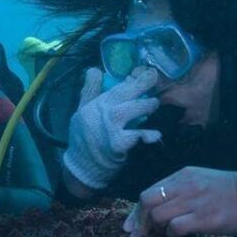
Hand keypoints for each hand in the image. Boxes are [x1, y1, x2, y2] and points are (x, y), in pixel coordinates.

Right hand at [62, 68, 161, 191]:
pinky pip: (138, 135)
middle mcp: (104, 111)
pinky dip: (147, 134)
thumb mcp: (81, 111)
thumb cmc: (83, 138)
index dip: (135, 77)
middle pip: (126, 91)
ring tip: (154, 104)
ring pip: (134, 109)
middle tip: (155, 79)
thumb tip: (94, 69)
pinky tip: (155, 135)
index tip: (148, 71)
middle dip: (143, 83)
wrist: (82, 167)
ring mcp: (112, 127)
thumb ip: (89, 90)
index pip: (116, 85)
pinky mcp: (119, 143)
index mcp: (96, 103)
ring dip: (148, 105)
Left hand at [123, 166, 236, 236]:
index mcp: (182, 175)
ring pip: (158, 216)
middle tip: (142, 235)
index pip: (148, 191)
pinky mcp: (205, 218)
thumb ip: (178, 190)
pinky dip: (172, 235)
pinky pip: (175, 228)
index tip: (130, 226)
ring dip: (158, 229)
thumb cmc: (228, 192)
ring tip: (169, 233)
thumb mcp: (199, 180)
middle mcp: (184, 185)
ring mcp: (194, 201)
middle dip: (140, 221)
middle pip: (147, 202)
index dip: (136, 212)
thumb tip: (154, 211)